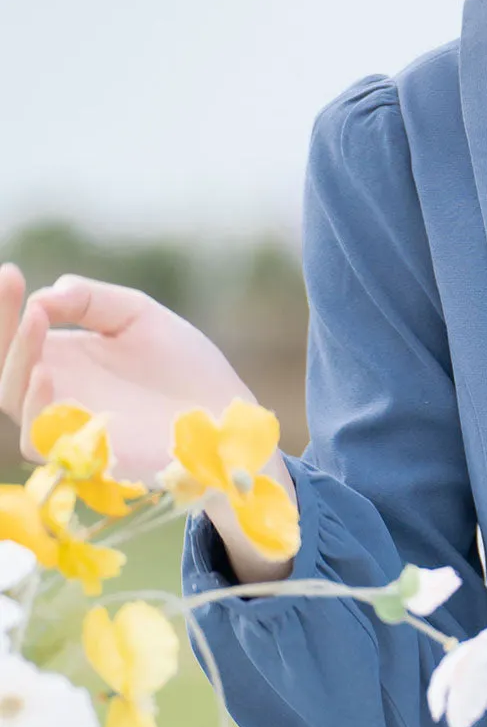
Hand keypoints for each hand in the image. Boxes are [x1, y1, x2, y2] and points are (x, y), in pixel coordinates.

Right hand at [0, 262, 261, 487]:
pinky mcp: (85, 454)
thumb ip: (90, 300)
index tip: (9, 272)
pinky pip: (38, 439)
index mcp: (65, 358)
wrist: (225, 410)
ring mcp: (68, 423)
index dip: (4, 306)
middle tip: (15, 287)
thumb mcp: (137, 314)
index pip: (15, 334)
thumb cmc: (185, 366)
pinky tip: (46, 373)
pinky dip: (35, 407)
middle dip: (3, 326)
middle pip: (3, 364)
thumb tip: (43, 297)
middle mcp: (58, 391)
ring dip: (16, 358)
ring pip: (12, 398)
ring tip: (35, 320)